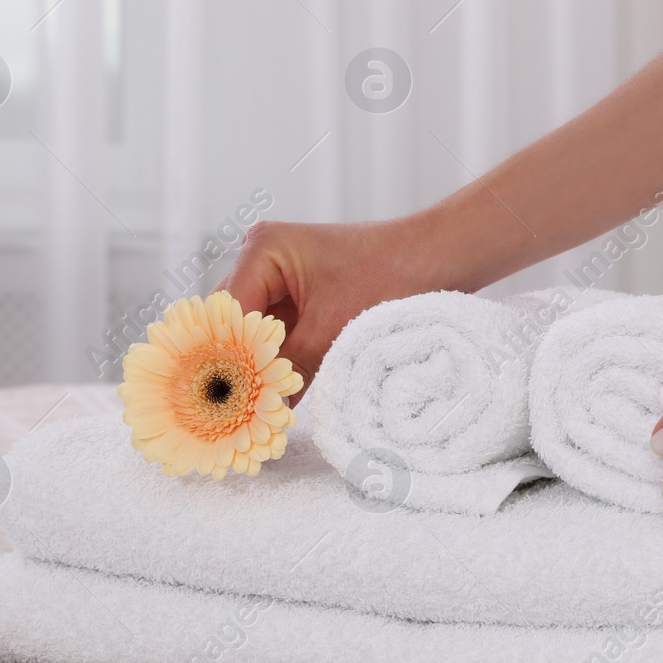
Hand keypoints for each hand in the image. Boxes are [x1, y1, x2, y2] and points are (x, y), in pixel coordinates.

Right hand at [215, 218, 429, 404]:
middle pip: (232, 322)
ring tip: (256, 406)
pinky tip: (276, 391)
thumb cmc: (388, 277)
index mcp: (261, 250)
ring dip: (257, 365)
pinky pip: (275, 332)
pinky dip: (277, 359)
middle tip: (238, 410)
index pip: (228, 316)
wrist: (436, 260)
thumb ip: (287, 371)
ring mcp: (278, 276)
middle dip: (237, 365)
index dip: (226, 361)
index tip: (227, 404)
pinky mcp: (297, 295)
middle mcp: (261, 257)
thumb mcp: (332, 332)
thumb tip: (255, 412)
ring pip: (252, 331)